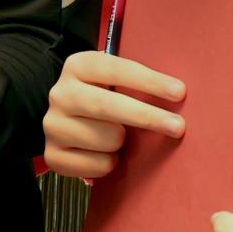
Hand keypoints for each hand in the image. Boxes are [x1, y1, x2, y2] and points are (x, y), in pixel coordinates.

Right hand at [41, 51, 186, 181]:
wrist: (67, 123)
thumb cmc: (103, 99)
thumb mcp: (114, 81)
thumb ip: (137, 84)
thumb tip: (178, 94)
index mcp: (78, 66)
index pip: (116, 69)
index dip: (149, 81)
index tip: (179, 92)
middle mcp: (60, 94)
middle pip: (108, 106)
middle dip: (147, 116)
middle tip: (178, 127)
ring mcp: (53, 125)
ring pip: (108, 139)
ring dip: (123, 142)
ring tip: (117, 137)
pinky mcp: (53, 155)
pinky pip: (98, 165)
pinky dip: (110, 163)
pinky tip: (103, 153)